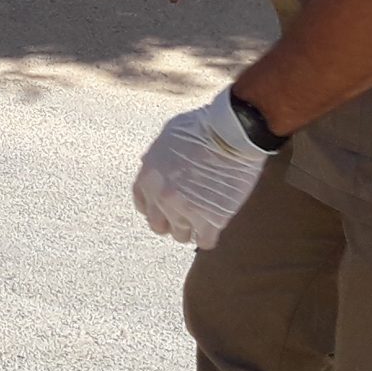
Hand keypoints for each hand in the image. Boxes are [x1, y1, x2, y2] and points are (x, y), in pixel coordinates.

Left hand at [132, 88, 270, 248]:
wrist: (229, 135)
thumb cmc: (201, 129)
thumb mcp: (166, 139)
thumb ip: (157, 159)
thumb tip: (153, 168)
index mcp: (147, 176)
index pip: (142, 204)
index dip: (155, 206)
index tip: (165, 206)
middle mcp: (160, 197)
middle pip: (158, 225)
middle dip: (170, 221)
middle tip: (185, 214)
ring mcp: (184, 211)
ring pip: (180, 236)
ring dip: (191, 229)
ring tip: (202, 218)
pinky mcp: (210, 220)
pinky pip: (204, 242)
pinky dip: (209, 236)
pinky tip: (215, 225)